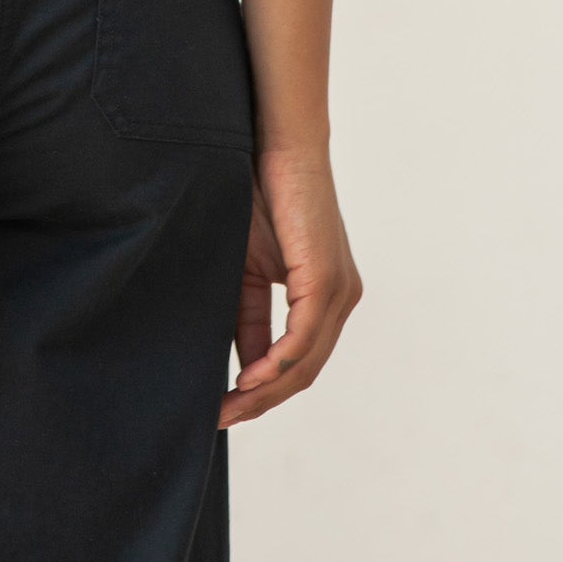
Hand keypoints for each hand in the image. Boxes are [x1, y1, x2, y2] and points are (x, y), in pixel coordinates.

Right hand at [219, 143, 361, 426]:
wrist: (274, 143)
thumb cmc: (258, 193)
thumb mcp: (248, 268)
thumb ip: (248, 314)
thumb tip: (242, 362)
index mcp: (325, 295)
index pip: (300, 360)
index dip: (264, 390)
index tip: (226, 408)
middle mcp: (341, 298)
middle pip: (305, 371)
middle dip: (262, 401)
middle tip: (221, 419)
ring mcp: (338, 290)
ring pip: (305, 362)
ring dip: (265, 391)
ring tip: (228, 408)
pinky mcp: (325, 279)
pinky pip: (302, 338)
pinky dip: (274, 363)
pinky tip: (248, 378)